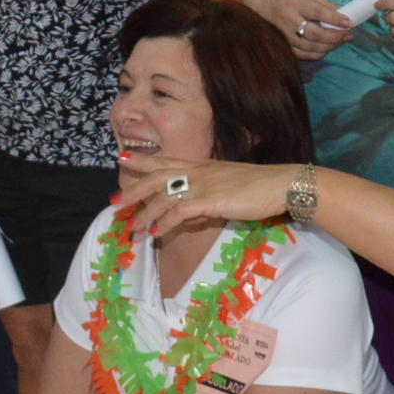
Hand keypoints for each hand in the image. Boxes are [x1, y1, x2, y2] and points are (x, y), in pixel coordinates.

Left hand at [120, 152, 293, 239]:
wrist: (279, 183)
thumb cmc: (259, 186)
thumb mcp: (228, 185)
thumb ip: (210, 194)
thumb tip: (196, 209)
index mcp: (202, 165)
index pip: (166, 160)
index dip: (143, 161)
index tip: (123, 159)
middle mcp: (197, 171)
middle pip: (156, 177)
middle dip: (133, 189)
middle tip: (113, 201)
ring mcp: (202, 184)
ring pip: (163, 197)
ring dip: (145, 215)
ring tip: (132, 230)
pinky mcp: (208, 199)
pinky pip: (178, 212)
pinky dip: (164, 223)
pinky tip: (155, 233)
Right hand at [266, 0, 354, 63]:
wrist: (265, 4)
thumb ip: (325, 4)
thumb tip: (344, 14)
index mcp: (296, 4)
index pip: (318, 12)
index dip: (334, 18)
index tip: (348, 22)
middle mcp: (290, 21)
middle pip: (315, 34)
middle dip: (335, 36)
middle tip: (348, 35)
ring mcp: (286, 35)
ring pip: (311, 46)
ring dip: (329, 46)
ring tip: (341, 41)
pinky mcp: (285, 45)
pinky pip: (304, 54)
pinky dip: (318, 53)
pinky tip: (327, 48)